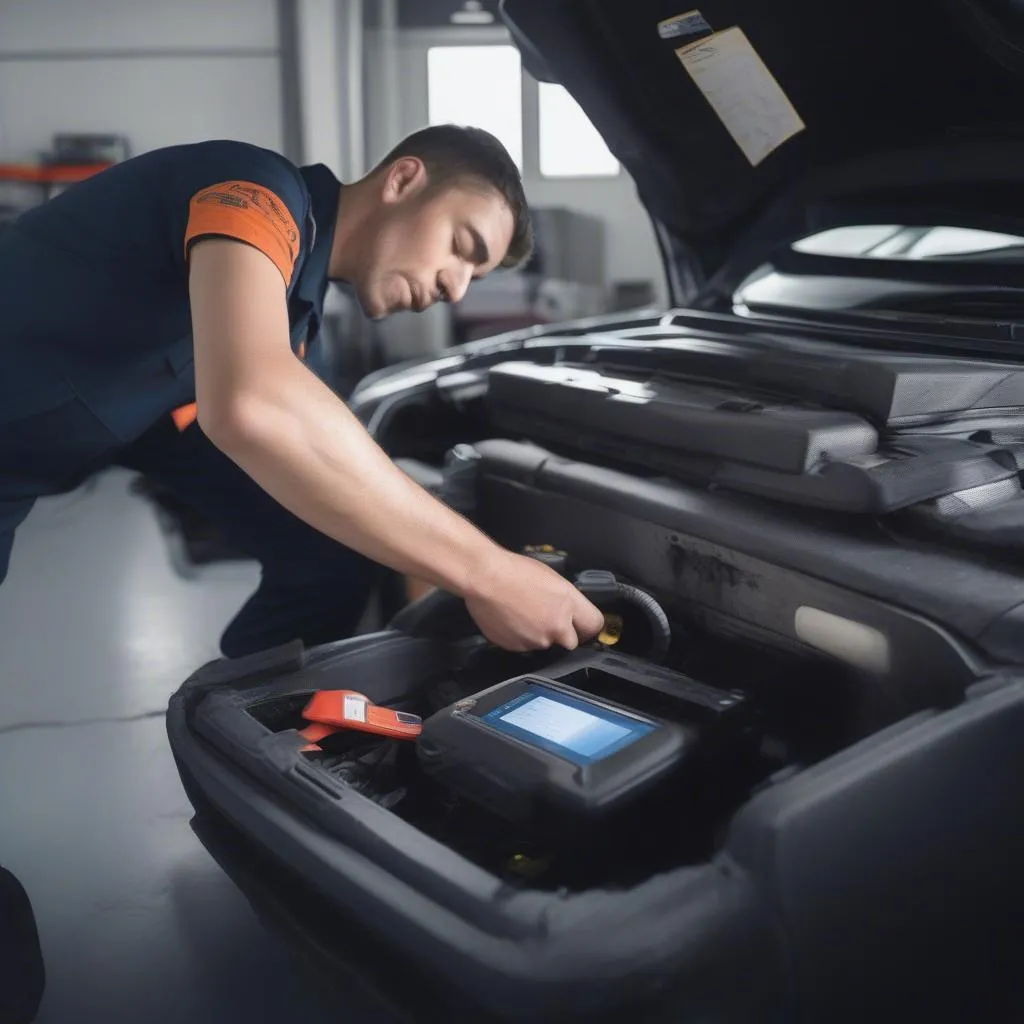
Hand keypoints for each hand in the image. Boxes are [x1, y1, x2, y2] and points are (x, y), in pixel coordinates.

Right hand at [464, 551, 605, 651]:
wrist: (484, 577)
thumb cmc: (513, 570)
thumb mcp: (550, 578)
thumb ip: (564, 600)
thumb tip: (568, 610)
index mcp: (568, 603)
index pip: (594, 625)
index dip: (588, 626)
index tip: (583, 626)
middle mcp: (557, 625)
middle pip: (572, 642)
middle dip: (563, 633)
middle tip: (548, 619)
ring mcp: (537, 640)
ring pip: (545, 643)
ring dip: (538, 634)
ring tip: (522, 614)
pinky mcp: (518, 647)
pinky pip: (524, 646)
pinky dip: (520, 637)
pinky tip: (511, 620)